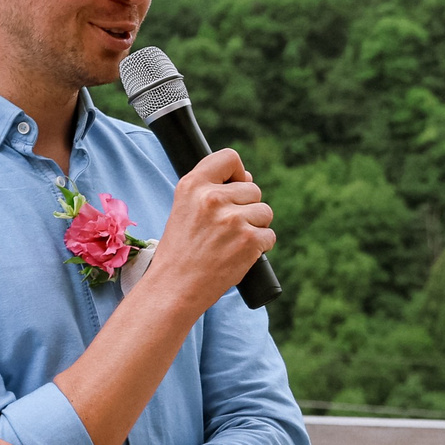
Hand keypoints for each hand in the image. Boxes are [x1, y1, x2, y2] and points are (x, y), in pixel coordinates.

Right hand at [143, 148, 274, 314]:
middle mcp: (212, 198)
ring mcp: (233, 219)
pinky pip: (270, 235)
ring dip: (255, 227)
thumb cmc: (181, 250)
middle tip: (225, 229)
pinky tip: (239, 254)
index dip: (238, 172)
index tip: (234, 186)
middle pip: (253, 189)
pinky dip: (260, 246)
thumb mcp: (184, 209)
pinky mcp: (249, 240)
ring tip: (231, 242)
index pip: (229, 157)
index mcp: (192, 185)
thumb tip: (248, 177)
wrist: (175, 287)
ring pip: (265, 212)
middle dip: (247, 207)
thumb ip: (212, 189)